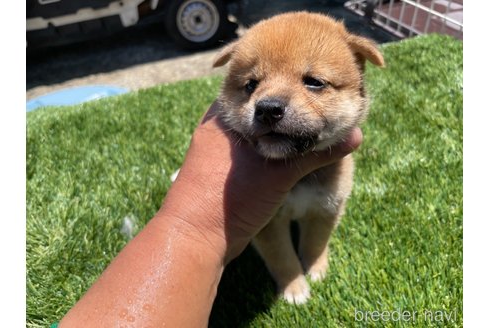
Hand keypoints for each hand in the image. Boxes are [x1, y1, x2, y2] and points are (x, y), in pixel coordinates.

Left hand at [159, 101, 362, 261]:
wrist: (195, 239)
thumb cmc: (230, 199)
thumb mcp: (280, 174)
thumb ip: (315, 153)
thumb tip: (356, 136)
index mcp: (223, 116)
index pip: (259, 90)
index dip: (286, 91)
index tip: (312, 92)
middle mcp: (217, 128)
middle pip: (259, 113)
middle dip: (284, 116)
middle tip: (314, 115)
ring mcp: (215, 150)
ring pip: (254, 135)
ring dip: (276, 137)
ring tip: (305, 134)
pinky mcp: (219, 170)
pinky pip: (248, 153)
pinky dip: (267, 154)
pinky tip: (286, 159)